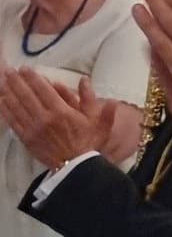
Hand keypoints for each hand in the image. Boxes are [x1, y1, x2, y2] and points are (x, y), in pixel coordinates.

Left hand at [0, 68, 114, 166]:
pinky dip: (6, 110)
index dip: (32, 77)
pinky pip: (13, 121)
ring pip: (17, 106)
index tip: (25, 69)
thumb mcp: (98, 120)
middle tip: (10, 71)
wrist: (77, 167)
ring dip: (9, 92)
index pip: (42, 89)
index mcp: (61, 111)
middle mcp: (45, 118)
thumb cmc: (89, 143)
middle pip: (27, 95)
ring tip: (2, 81)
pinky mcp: (27, 139)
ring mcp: (33, 129)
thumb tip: (85, 80)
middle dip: (17, 81)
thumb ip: (91, 98)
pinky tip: (1, 101)